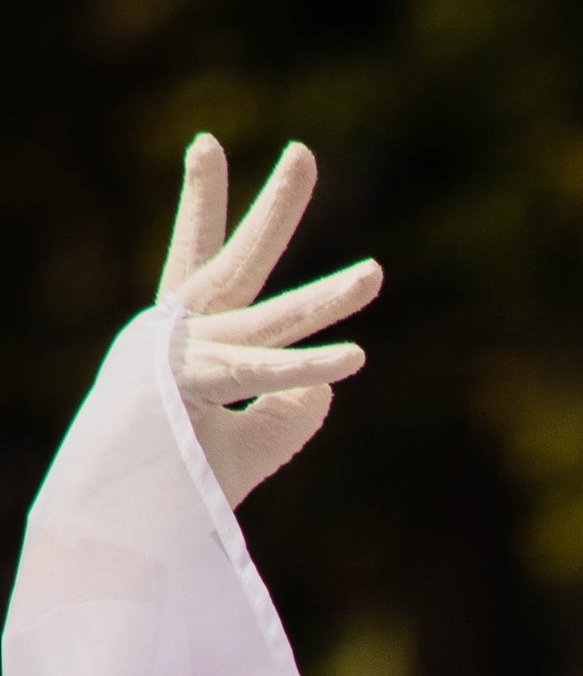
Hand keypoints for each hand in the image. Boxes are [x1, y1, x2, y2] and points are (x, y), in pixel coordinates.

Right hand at [159, 134, 379, 504]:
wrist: (113, 531)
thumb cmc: (172, 495)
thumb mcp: (247, 449)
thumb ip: (290, 411)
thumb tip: (323, 379)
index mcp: (178, 344)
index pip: (201, 263)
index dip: (204, 205)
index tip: (205, 143)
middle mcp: (177, 339)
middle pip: (237, 263)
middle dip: (273, 210)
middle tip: (303, 152)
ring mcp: (180, 358)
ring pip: (270, 320)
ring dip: (327, 299)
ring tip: (377, 274)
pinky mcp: (186, 386)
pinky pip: (262, 377)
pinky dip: (308, 370)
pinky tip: (353, 358)